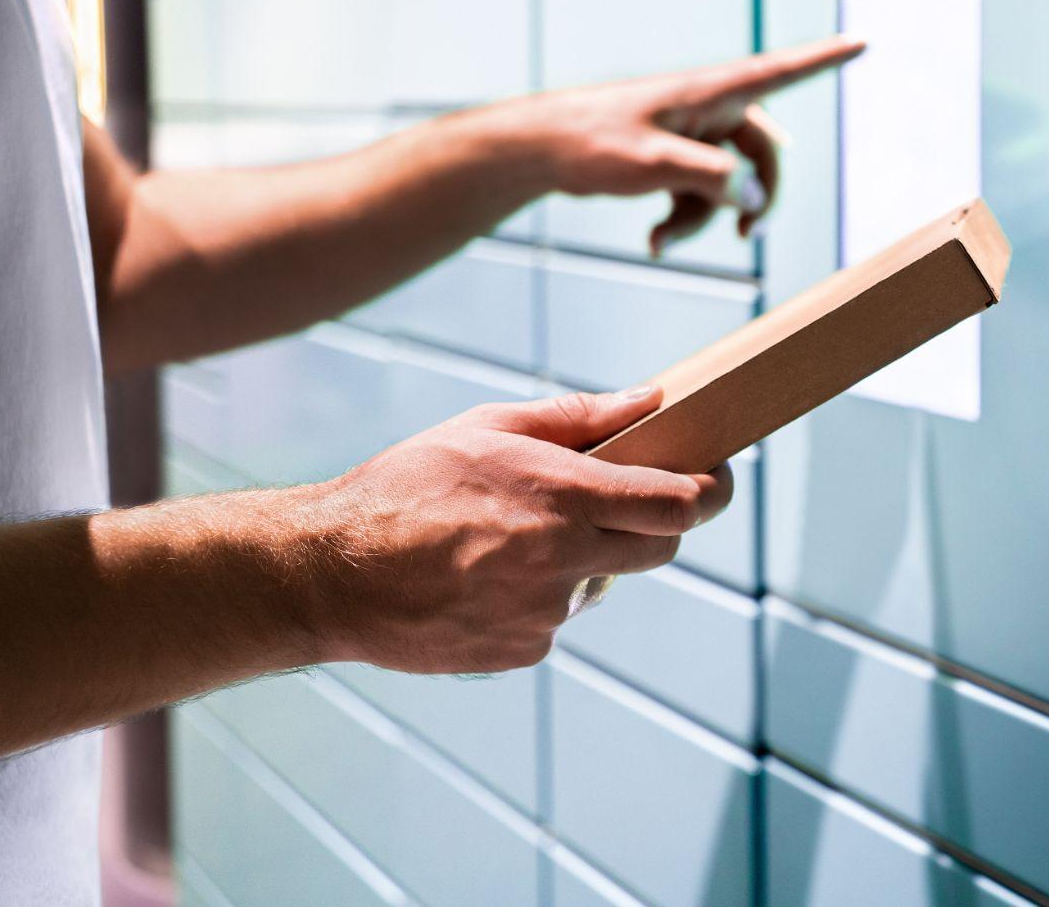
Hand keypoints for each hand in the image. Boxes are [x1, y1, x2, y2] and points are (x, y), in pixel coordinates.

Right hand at [303, 387, 730, 673]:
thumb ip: (579, 417)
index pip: (678, 504)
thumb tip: (650, 398)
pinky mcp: (521, 651)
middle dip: (654, 522)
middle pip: (658, 548)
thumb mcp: (489, 428)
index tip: (718, 478)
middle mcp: (563, 559)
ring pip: (600, 583)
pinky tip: (484, 575)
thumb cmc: (407, 486)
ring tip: (510, 535)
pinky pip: (556, 619)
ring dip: (581, 558)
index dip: (712, 491)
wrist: (331, 572)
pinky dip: (538, 597)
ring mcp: (544, 613)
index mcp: (563, 497)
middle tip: (618, 499)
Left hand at [491, 36, 863, 254]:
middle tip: (746, 232)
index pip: (779, 72)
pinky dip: (684, 217)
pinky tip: (654, 239)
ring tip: (663, 240)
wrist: (537, 150)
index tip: (862, 41)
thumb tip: (750, 193)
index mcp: (708, 92)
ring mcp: (689, 131)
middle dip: (755, 194)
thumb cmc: (589, 142)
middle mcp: (705, 107)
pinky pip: (698, 189)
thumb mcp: (651, 163)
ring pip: (727, 179)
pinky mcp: (670, 153)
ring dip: (706, 216)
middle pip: (762, 150)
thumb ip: (709, 177)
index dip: (823, 60)